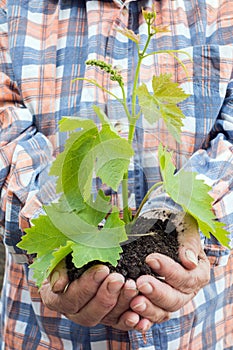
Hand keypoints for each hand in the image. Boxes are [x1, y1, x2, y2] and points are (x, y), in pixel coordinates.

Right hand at [39, 261, 140, 330]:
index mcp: (56, 298)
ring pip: (106, 319)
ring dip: (121, 304)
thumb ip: (59, 269)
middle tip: (118, 279)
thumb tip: (58, 286)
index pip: (70, 299)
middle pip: (88, 314)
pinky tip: (139, 314)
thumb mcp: (60, 257)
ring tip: (131, 287)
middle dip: (105, 296)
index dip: (86, 286)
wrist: (79, 256)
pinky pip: (120, 322)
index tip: (102, 269)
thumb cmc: (67, 255)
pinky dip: (130, 319)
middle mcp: (73, 312)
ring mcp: (93, 315)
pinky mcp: (110, 316)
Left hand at [130, 214, 209, 330]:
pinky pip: (149, 316)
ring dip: (149, 309)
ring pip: (163, 312)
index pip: (188, 278)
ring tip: (134, 302)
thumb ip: (189, 243)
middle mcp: (186, 290)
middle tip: (141, 283)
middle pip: (176, 299)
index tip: (151, 259)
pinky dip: (141, 320)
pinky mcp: (154, 303)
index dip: (170, 272)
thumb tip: (190, 262)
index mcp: (198, 273)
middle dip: (158, 292)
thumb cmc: (175, 225)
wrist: (160, 225)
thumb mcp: (185, 227)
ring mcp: (170, 298)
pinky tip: (131, 317)